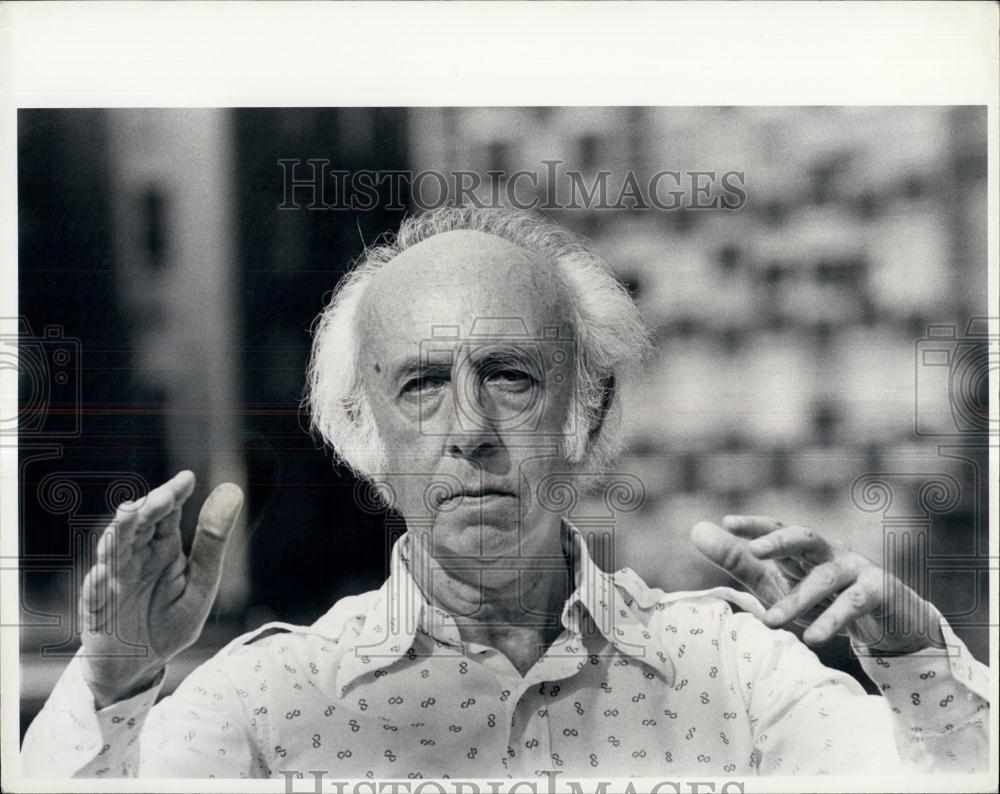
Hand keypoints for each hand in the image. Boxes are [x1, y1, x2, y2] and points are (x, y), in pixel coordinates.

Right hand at [79, 471, 243, 706]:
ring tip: (130, 515)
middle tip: (165, 495)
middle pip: (137, 524)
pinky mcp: (97, 608)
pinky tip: (107, 572)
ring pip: (112, 549)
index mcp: (162, 547)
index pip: (166, 512)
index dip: (173, 493)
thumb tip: (232, 489)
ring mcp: (113, 579)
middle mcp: (135, 556)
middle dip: (149, 507)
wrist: (140, 666)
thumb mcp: (201, 583)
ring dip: (119, 533)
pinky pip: (95, 592)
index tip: (187, 478)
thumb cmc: (170, 622)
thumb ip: (212, 541)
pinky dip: (100, 581)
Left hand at [690, 515, 943, 654]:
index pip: (778, 528)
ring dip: (797, 599)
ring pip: (826, 577)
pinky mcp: (879, 592)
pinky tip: (813, 639)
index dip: (754, 525)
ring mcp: (857, 568)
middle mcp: (830, 551)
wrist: (888, 623)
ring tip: (769, 622)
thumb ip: (739, 561)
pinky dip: (832, 620)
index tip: (726, 523)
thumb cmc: (822, 597)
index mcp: (803, 548)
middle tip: (754, 551)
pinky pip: (854, 603)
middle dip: (780, 540)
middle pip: (805, 537)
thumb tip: (695, 531)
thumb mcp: (776, 583)